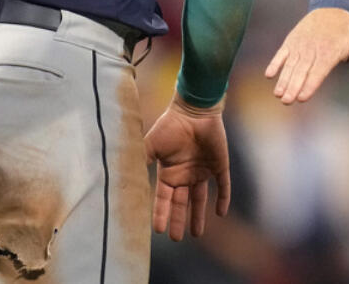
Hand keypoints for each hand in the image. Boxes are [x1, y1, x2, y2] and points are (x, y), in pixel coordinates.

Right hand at [144, 95, 229, 241]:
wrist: (194, 110)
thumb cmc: (170, 126)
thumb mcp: (151, 145)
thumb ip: (141, 161)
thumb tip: (124, 178)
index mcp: (169, 172)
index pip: (164, 198)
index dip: (161, 213)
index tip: (158, 230)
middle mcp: (185, 174)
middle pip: (182, 202)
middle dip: (179, 220)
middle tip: (177, 239)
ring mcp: (203, 170)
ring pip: (201, 198)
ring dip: (199, 215)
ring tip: (197, 234)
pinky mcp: (219, 165)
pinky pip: (223, 185)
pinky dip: (223, 198)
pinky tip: (221, 212)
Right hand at [265, 7, 348, 103]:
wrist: (330, 9)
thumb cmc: (346, 31)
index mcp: (329, 53)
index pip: (318, 72)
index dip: (310, 85)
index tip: (302, 97)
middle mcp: (312, 50)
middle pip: (302, 71)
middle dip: (293, 87)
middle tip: (287, 102)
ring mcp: (300, 45)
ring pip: (290, 65)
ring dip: (283, 80)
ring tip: (278, 94)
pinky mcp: (291, 42)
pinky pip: (281, 53)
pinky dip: (275, 63)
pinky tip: (269, 75)